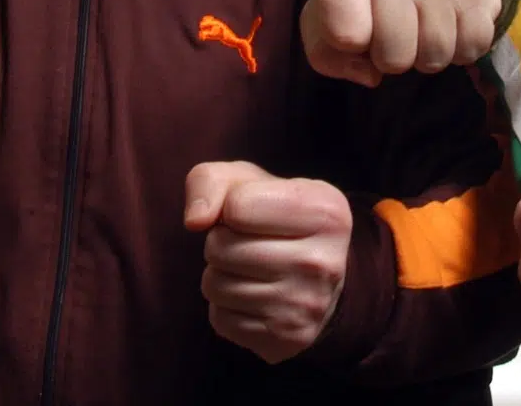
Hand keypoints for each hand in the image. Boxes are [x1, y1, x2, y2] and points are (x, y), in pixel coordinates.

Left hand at [184, 161, 352, 362]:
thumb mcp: (248, 181)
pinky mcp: (287, 340)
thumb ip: (211, 180)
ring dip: (220, 274)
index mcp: (325, 210)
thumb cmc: (274, 216)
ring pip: (215, 285)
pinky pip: (220, 320)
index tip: (253, 213)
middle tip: (248, 244)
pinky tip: (253, 296)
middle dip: (220, 242)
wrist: (317, 276)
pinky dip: (225, 306)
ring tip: (249, 269)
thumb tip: (195, 220)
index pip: (236, 206)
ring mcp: (306, 306)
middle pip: (220, 247)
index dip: (231, 207)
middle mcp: (323, 261)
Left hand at [300, 0, 500, 85]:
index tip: (358, 21)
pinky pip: (471, 49)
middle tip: (394, 28)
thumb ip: (326, 55)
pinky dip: (461, 47)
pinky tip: (449, 22)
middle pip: (393, 58)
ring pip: (434, 58)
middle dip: (391, 55)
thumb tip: (371, 76)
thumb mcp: (324, 15)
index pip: (345, 36)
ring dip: (427, 54)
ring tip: (420, 24)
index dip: (350, 43)